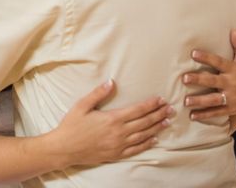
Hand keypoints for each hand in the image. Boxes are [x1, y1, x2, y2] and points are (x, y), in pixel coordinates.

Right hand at [44, 79, 172, 167]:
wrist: (65, 148)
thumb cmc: (72, 125)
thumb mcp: (82, 105)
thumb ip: (98, 93)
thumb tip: (111, 82)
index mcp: (112, 119)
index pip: (137, 110)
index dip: (150, 104)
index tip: (160, 99)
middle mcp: (119, 133)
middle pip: (144, 122)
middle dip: (158, 114)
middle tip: (170, 109)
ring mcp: (119, 145)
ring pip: (143, 135)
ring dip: (157, 128)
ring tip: (167, 122)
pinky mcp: (116, 154)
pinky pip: (136, 149)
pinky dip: (147, 144)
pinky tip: (154, 139)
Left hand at [183, 30, 235, 120]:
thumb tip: (233, 30)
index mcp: (233, 69)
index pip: (218, 62)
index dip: (206, 57)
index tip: (193, 53)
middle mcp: (232, 83)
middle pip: (213, 81)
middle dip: (199, 80)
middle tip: (185, 78)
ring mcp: (231, 97)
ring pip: (214, 99)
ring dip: (200, 101)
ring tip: (186, 101)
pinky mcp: (230, 108)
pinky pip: (216, 112)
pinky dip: (204, 115)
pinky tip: (192, 115)